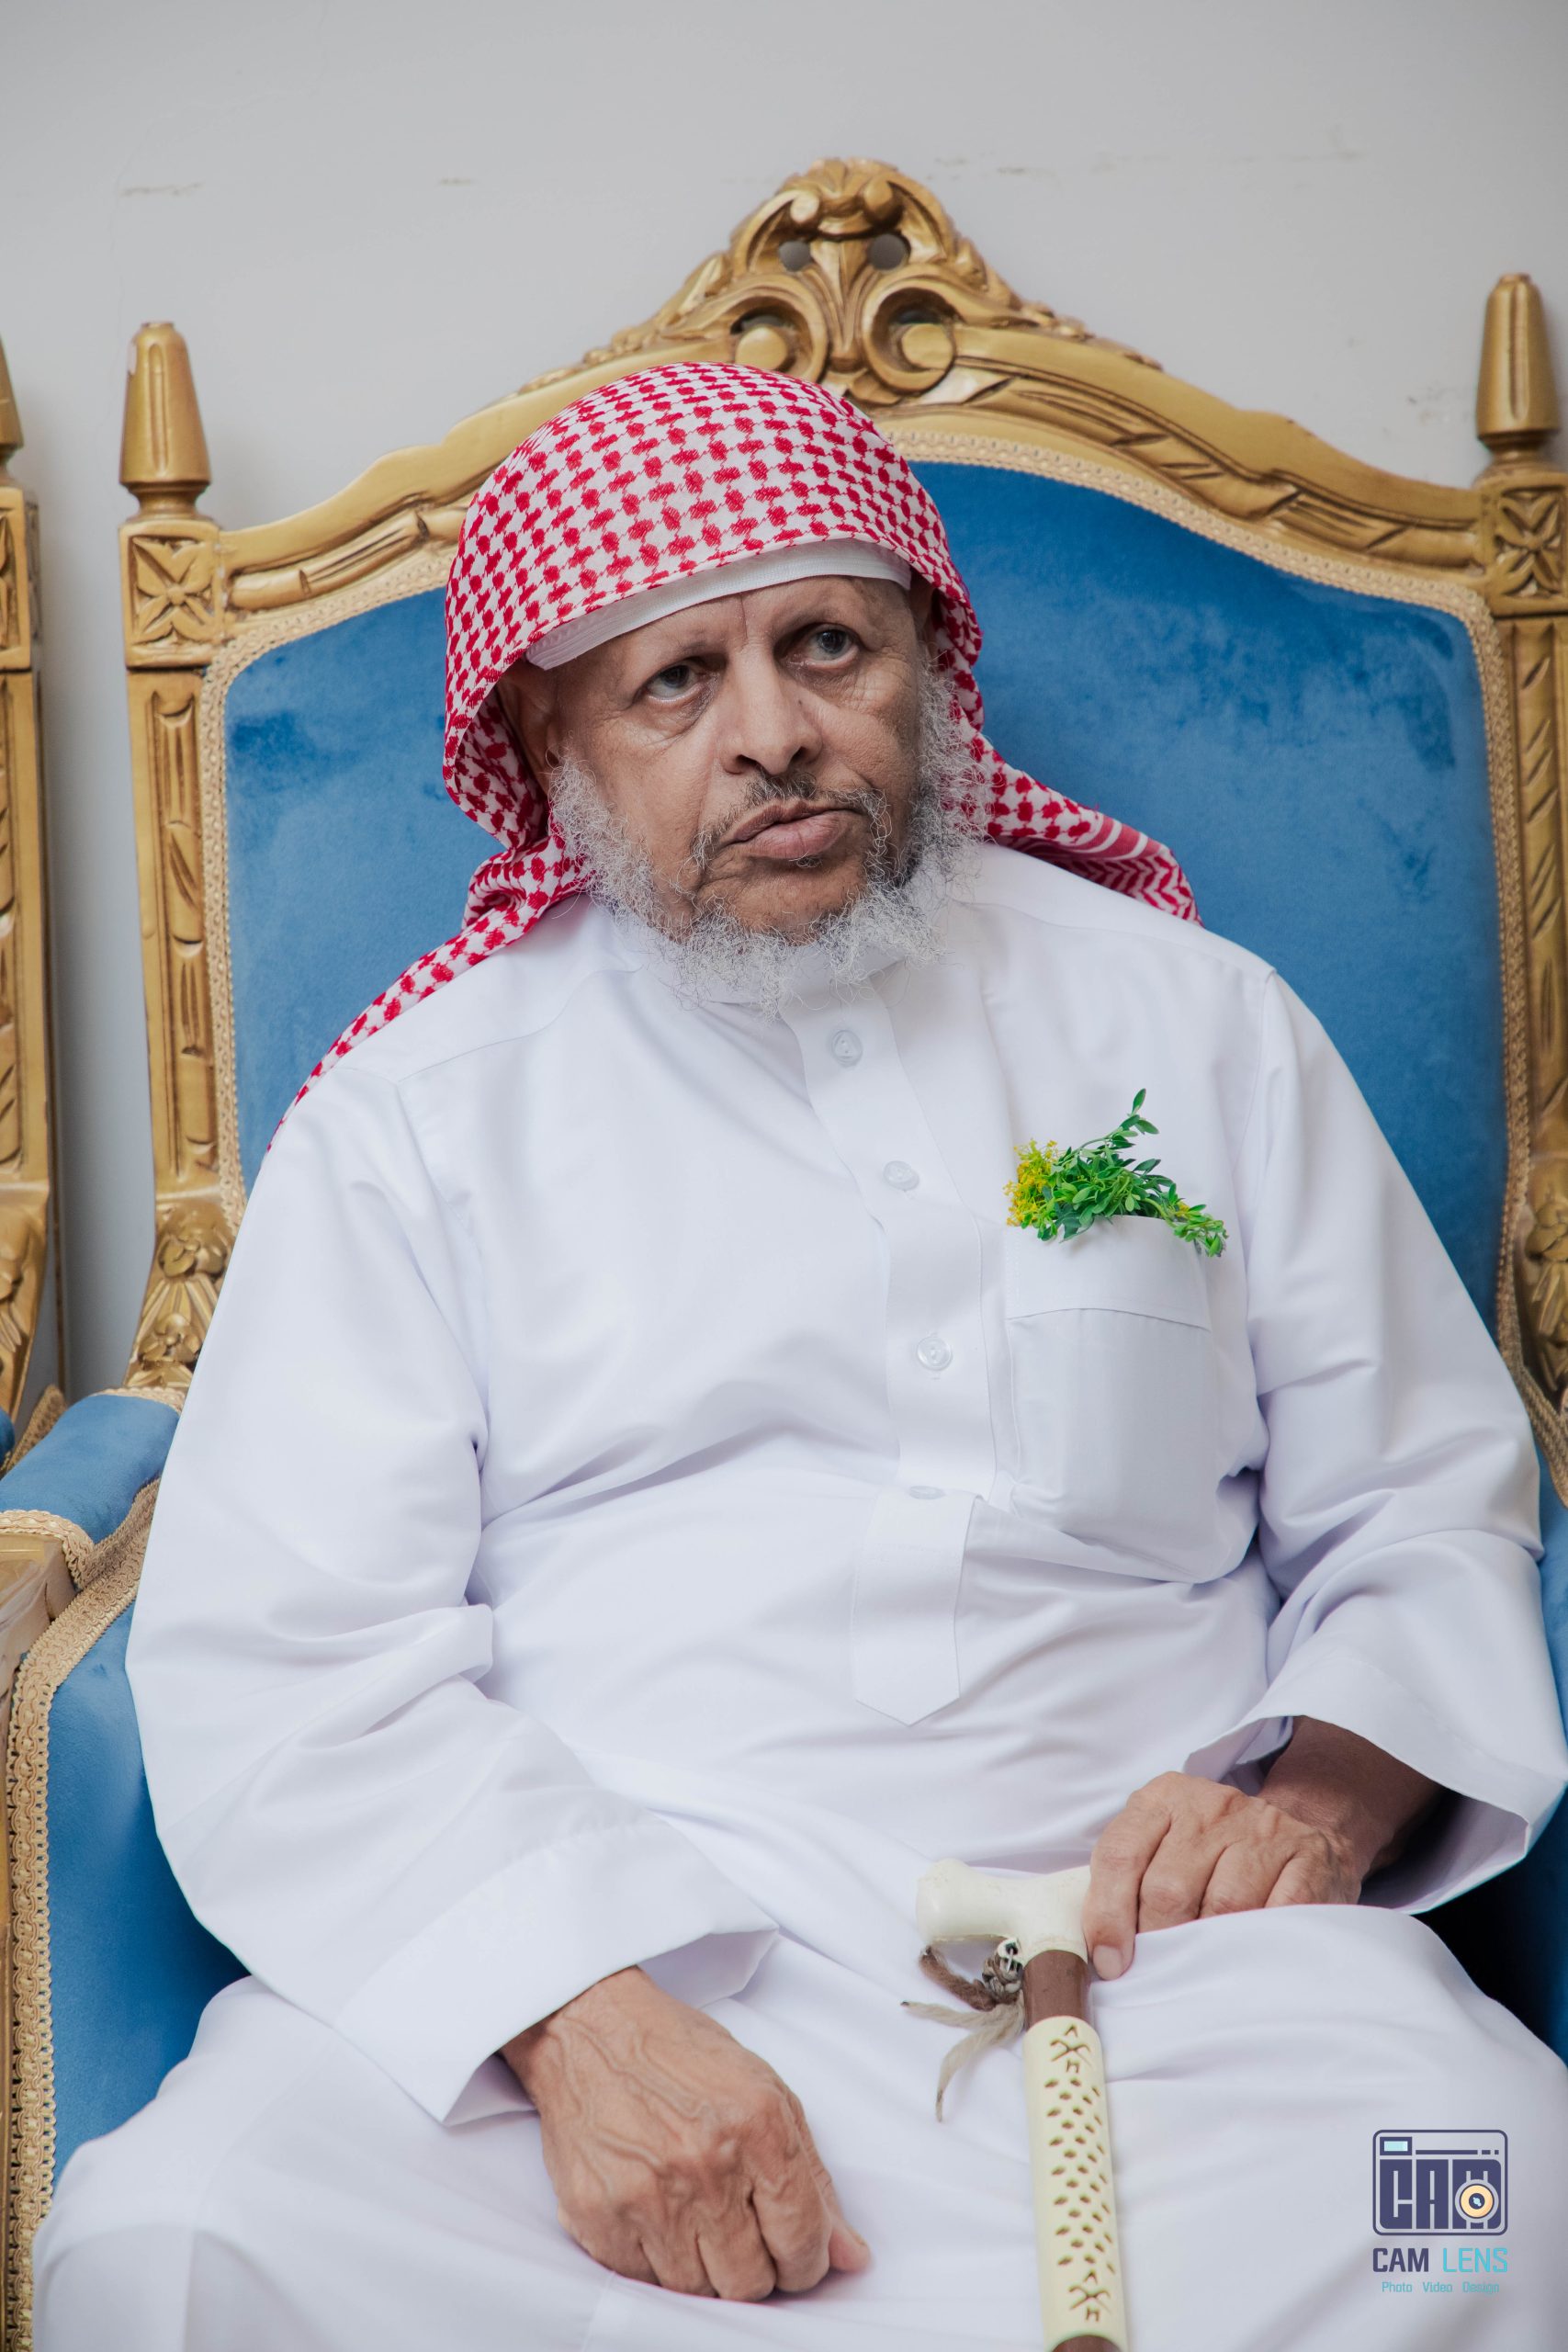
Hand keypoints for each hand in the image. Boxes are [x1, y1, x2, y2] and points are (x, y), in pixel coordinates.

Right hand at [504, 1966, 870, 2300]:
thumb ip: (813, 2179)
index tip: (795, 2255)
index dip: (806, 2261)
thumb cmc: (680, 2056)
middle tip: (742, 2235)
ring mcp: (647, 2196)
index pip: (802, 2240)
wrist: (591, 2031)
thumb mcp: (764, 2093)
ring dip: (704, 2267)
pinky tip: (656, 2215)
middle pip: (751, 2282)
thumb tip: (851, 2256)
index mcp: (757, 2127)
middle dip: (756, 2268)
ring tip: (695, 2218)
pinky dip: (656, 2261)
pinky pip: (644, 2281)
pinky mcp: (598, 2218)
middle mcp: (704, 2165)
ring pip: (698, 2291)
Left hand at [1082, 1769, 1363, 1980]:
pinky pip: (1275, 1914)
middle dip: (1157, 1941)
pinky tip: (1246, 1961)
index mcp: (1163, 1799)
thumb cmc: (1213, 1853)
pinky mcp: (1307, 1857)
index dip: (1107, 1915)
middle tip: (1158, 1974)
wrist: (1297, 1830)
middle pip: (1167, 1887)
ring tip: (1200, 1973)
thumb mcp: (1163, 1847)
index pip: (1120, 1855)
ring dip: (1206, 1950)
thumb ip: (1127, 1884)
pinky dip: (1256, 1946)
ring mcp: (1262, 1828)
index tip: (1110, 1964)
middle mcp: (1210, 1806)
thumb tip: (1100, 1955)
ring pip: (1222, 1906)